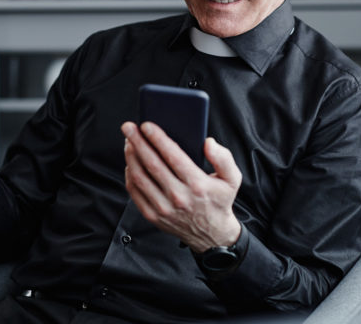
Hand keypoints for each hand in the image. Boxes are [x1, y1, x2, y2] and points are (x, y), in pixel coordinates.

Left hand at [121, 121, 241, 251]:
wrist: (212, 235)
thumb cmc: (219, 201)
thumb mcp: (232, 179)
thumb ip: (223, 158)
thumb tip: (208, 142)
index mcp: (197, 185)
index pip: (173, 156)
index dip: (158, 138)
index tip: (147, 125)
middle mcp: (179, 197)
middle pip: (152, 164)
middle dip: (138, 142)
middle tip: (129, 127)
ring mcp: (163, 208)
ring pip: (140, 177)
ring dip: (131, 156)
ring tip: (129, 141)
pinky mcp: (153, 216)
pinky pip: (135, 192)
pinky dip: (129, 175)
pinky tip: (130, 162)